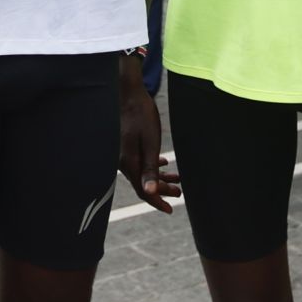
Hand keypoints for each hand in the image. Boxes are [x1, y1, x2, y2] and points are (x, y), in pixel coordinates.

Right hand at [118, 54, 179, 213]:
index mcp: (128, 162)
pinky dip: (152, 166)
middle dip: (161, 190)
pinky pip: (139, 161)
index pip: (143, 190)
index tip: (170, 210)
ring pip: (142, 172)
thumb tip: (150, 193)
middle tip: (179, 192)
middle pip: (142, 183)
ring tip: (176, 179)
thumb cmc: (140, 114)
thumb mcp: (150, 142)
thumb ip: (150, 168)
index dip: (156, 201)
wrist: (127, 91)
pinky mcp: (125, 144)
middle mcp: (122, 160)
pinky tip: (162, 163)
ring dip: (159, 178)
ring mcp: (122, 152)